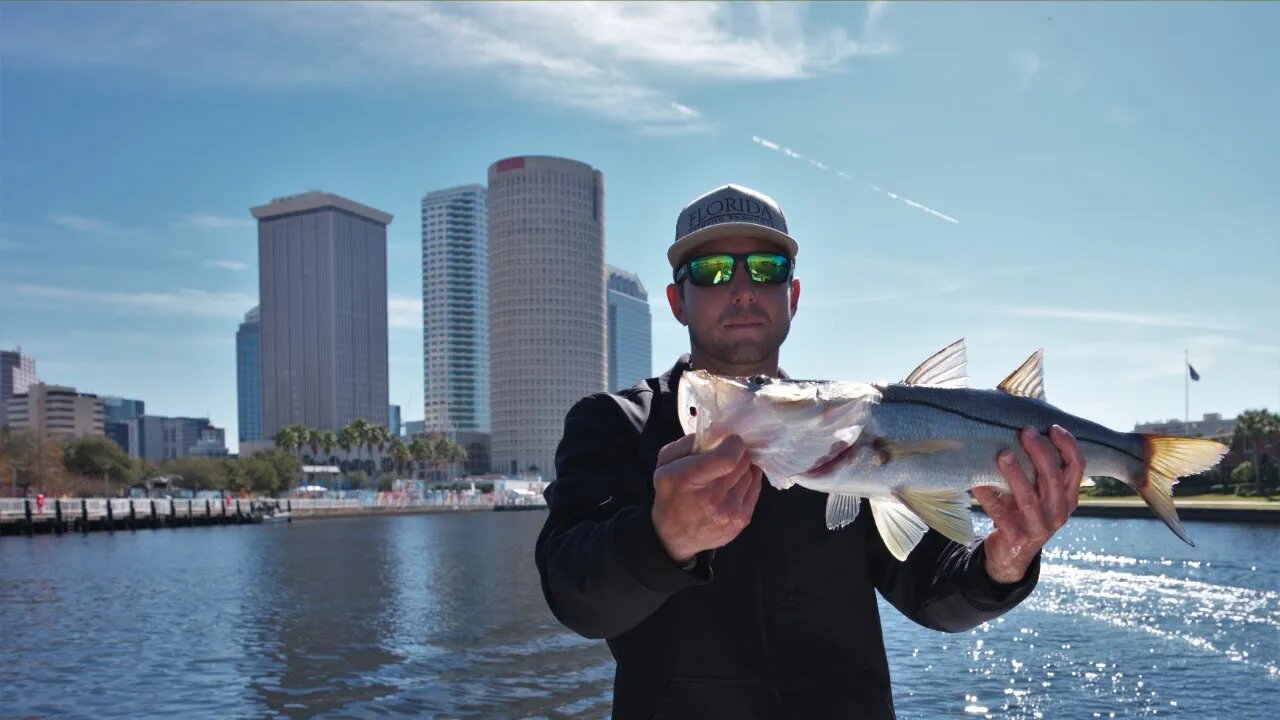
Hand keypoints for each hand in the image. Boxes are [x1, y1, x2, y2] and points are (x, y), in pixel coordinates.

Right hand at [651, 433, 762, 564]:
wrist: (674, 536)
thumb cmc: (670, 494)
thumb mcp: (665, 464)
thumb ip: (687, 443)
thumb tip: (717, 432)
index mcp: (689, 479)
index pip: (728, 457)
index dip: (734, 443)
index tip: (729, 440)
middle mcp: (712, 497)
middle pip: (742, 462)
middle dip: (737, 453)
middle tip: (728, 454)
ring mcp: (730, 512)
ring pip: (750, 474)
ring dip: (742, 468)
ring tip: (727, 472)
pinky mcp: (741, 520)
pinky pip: (755, 488)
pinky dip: (747, 481)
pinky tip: (734, 483)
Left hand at [972, 425, 1083, 583]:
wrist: (1012, 554)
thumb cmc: (1024, 512)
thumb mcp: (1038, 493)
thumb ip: (1038, 469)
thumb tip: (1022, 428)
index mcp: (1068, 498)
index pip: (1077, 468)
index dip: (1068, 447)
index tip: (1053, 428)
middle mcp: (1058, 513)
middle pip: (1053, 479)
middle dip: (1040, 453)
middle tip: (1026, 432)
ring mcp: (1038, 527)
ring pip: (1028, 497)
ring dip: (1015, 474)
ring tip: (1002, 453)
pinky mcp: (1016, 537)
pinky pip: (999, 513)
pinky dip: (987, 496)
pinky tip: (976, 481)